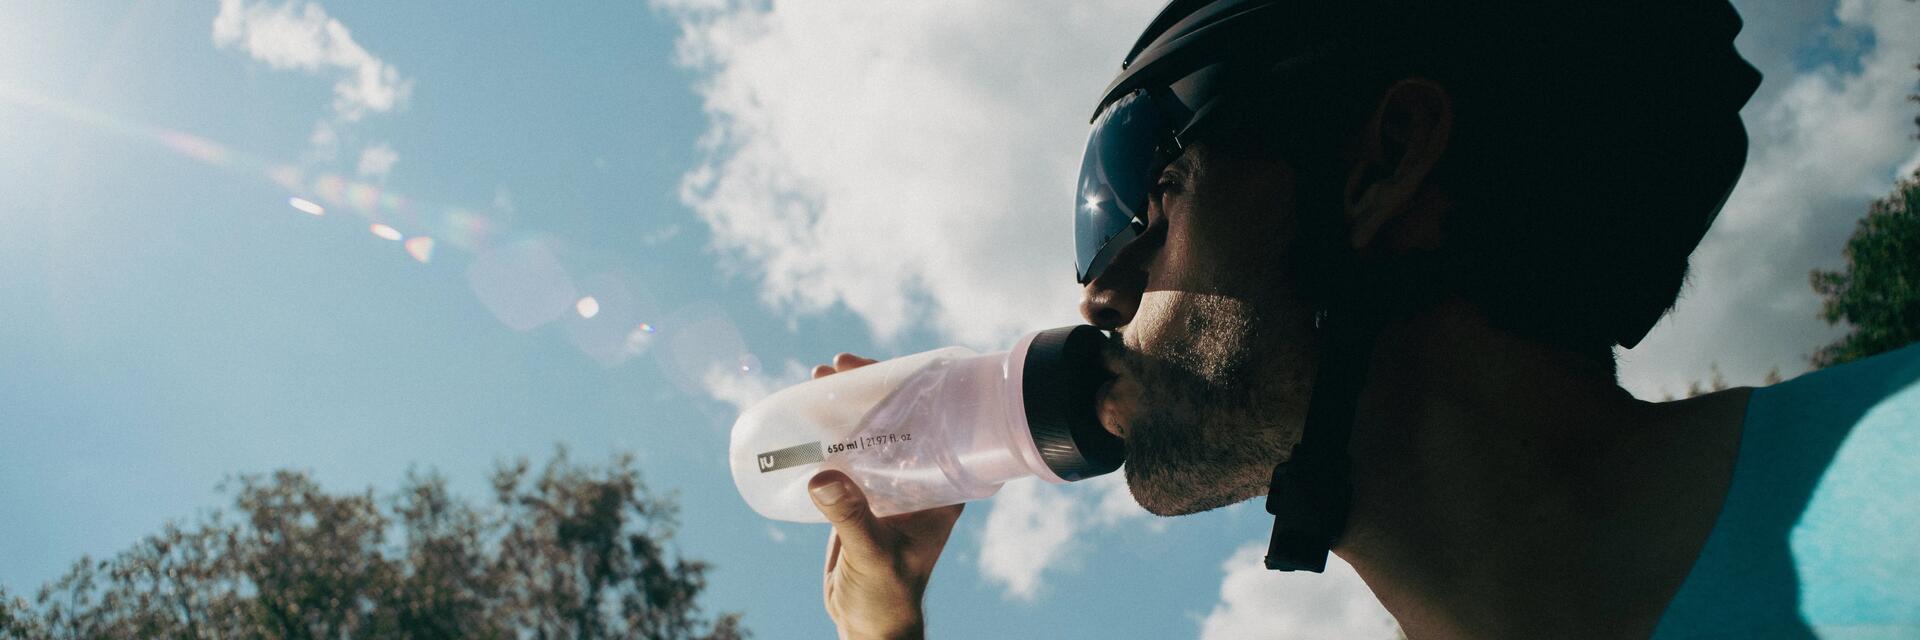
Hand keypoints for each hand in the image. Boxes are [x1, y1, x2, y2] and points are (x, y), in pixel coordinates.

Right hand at [809, 353, 965, 639]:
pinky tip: (806, 416)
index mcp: (940, 487)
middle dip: (868, 388)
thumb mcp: (873, 554)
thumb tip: (822, 478)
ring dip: (844, 405)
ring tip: (816, 380)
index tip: (872, 369)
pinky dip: (827, 432)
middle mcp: (918, 479)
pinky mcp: (860, 495)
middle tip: (834, 367)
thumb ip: (852, 518)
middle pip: (897, 418)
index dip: (905, 389)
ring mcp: (888, 484)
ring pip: (869, 431)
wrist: (870, 622)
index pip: (931, 423)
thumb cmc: (888, 595)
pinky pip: (845, 453)